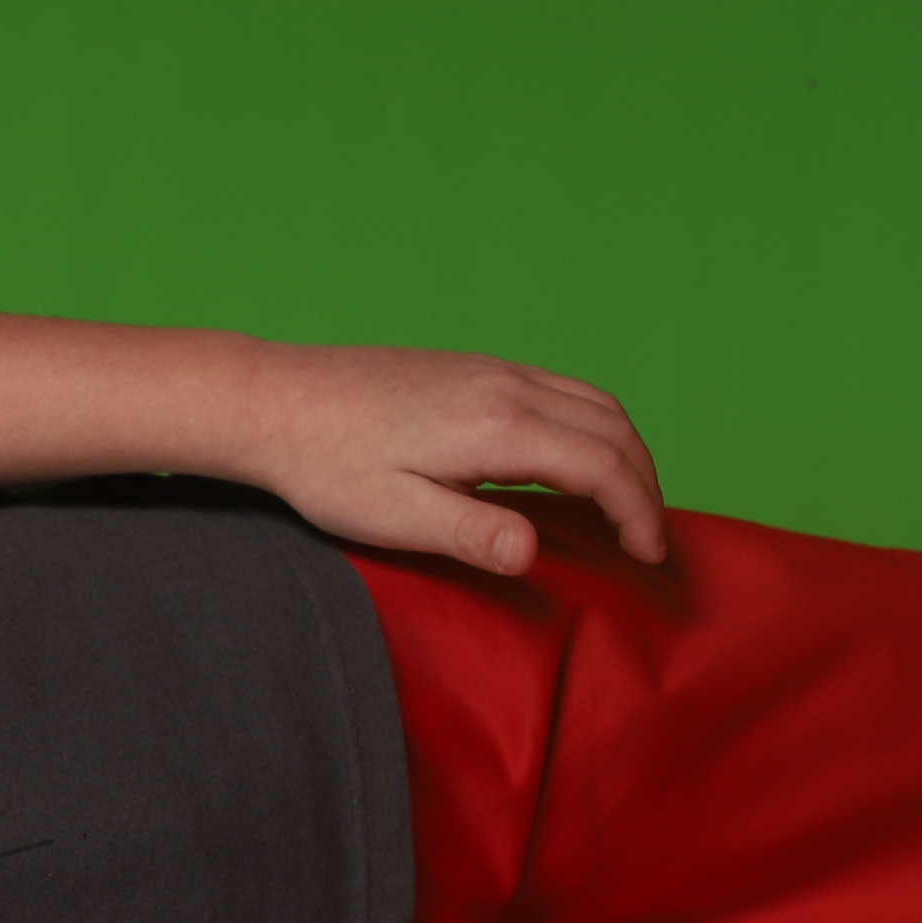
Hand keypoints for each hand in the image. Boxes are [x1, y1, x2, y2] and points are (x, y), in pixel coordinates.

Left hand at [235, 342, 667, 575]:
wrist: (272, 400)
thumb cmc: (326, 465)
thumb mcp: (394, 515)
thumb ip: (470, 534)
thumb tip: (534, 555)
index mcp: (498, 426)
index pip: (603, 465)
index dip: (638, 512)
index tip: (648, 555)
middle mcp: (507, 386)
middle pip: (613, 426)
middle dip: (645, 482)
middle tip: (649, 536)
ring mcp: (490, 369)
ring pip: (592, 400)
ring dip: (624, 448)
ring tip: (626, 501)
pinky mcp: (471, 367)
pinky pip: (559, 388)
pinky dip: (592, 424)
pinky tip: (574, 460)